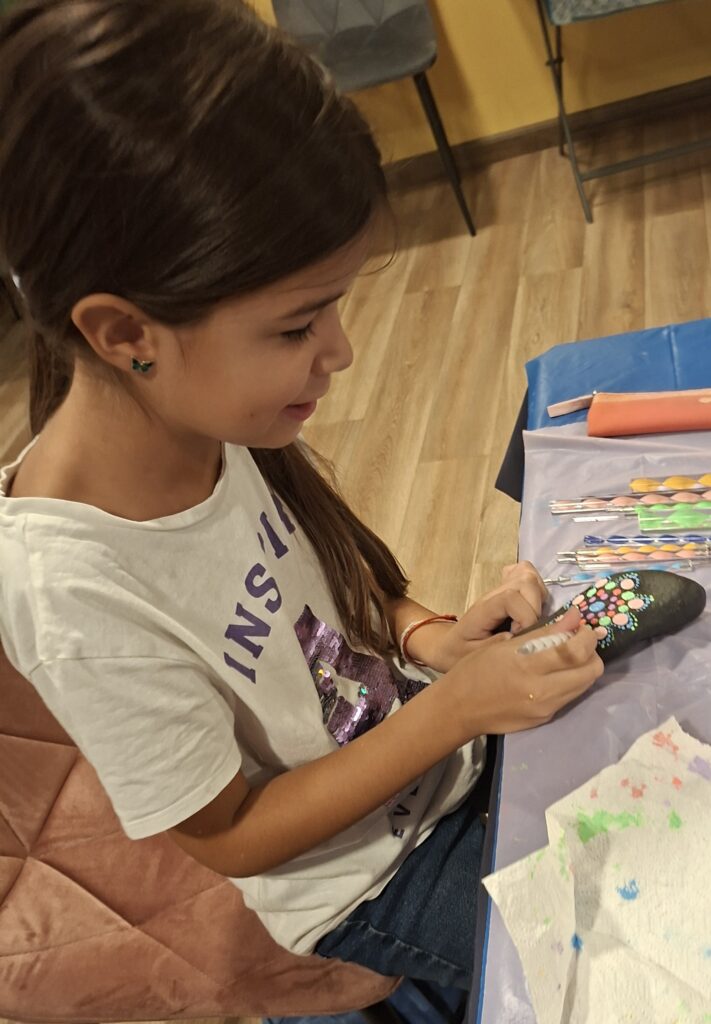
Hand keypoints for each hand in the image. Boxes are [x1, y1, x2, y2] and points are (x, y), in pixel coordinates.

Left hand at [415, 562, 548, 671]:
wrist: (448, 645)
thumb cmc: (458, 652)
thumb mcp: (471, 656)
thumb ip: (493, 645)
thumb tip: (515, 636)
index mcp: (484, 609)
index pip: (511, 597)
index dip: (526, 616)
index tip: (521, 635)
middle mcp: (494, 594)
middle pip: (526, 582)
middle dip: (536, 608)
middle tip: (529, 630)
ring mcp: (501, 589)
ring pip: (530, 577)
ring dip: (539, 598)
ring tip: (531, 620)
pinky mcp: (507, 590)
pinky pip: (526, 575)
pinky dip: (536, 588)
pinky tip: (530, 606)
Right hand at [444, 607, 603, 734]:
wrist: (459, 708)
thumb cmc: (476, 669)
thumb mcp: (505, 643)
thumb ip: (544, 632)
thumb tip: (574, 617)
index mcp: (527, 665)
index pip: (575, 650)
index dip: (587, 635)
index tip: (582, 625)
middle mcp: (541, 690)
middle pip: (591, 670)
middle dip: (591, 652)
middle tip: (576, 641)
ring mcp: (545, 708)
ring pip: (586, 684)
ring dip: (583, 667)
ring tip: (565, 656)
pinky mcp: (545, 718)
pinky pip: (570, 696)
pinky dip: (570, 681)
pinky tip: (553, 674)